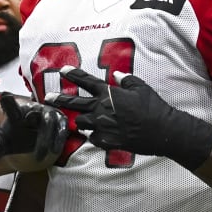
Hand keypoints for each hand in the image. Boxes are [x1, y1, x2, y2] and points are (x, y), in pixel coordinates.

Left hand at [0, 93, 68, 166]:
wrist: (28, 138)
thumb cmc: (13, 138)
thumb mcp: (2, 143)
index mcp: (15, 112)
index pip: (10, 106)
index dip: (8, 102)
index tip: (5, 96)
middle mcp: (33, 110)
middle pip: (33, 112)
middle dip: (33, 117)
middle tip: (28, 124)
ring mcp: (48, 114)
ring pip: (49, 121)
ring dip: (45, 138)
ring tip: (39, 156)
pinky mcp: (60, 121)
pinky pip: (62, 128)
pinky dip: (59, 138)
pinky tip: (54, 150)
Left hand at [45, 66, 211, 170]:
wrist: (162, 131)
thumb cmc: (153, 107)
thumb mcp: (141, 88)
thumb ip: (126, 80)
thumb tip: (116, 75)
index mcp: (108, 93)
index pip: (85, 81)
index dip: (73, 74)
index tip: (62, 71)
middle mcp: (101, 109)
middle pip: (74, 103)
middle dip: (60, 100)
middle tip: (49, 99)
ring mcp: (102, 126)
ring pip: (82, 123)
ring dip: (82, 120)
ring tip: (84, 120)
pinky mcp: (106, 141)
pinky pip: (93, 138)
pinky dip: (95, 136)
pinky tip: (101, 135)